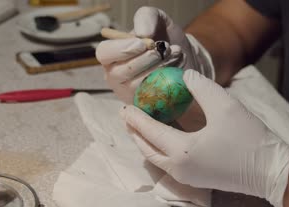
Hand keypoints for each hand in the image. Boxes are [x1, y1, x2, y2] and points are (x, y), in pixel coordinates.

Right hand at [96, 7, 213, 112]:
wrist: (184, 58)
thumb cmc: (164, 38)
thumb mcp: (157, 20)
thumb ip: (147, 18)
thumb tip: (143, 33)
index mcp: (112, 55)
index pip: (104, 53)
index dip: (122, 49)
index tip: (143, 43)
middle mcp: (116, 77)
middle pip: (120, 73)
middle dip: (146, 59)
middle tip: (165, 47)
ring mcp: (129, 94)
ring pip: (138, 86)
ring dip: (161, 68)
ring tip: (177, 54)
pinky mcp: (145, 107)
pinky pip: (153, 98)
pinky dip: (168, 82)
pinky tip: (179, 68)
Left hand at [120, 69, 288, 206]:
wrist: (271, 173)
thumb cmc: (249, 139)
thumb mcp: (225, 106)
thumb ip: (201, 88)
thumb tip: (185, 77)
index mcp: (182, 151)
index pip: (150, 131)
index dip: (136, 118)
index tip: (124, 107)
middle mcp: (178, 168)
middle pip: (147, 149)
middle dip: (135, 132)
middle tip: (128, 117)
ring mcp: (186, 178)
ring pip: (155, 158)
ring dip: (145, 142)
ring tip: (140, 126)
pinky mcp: (195, 180)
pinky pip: (167, 163)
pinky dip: (159, 149)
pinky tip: (162, 138)